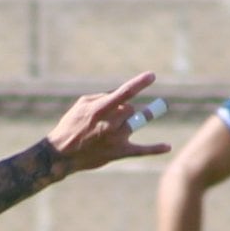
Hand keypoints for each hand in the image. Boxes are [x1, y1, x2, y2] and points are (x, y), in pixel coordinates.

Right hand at [45, 72, 172, 174]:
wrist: (62, 154)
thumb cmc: (70, 125)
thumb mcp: (81, 104)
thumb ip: (102, 97)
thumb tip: (121, 97)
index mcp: (100, 110)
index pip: (124, 93)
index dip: (139, 83)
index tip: (152, 76)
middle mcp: (110, 124)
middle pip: (129, 109)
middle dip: (123, 109)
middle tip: (111, 116)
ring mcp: (116, 139)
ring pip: (134, 123)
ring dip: (132, 120)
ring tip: (143, 114)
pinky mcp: (119, 153)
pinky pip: (141, 150)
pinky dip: (155, 149)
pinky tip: (167, 147)